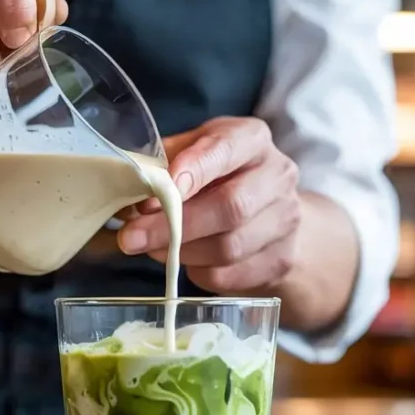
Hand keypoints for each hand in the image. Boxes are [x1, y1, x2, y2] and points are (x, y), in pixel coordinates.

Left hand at [118, 117, 302, 293]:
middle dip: (174, 226)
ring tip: (154, 248)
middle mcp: (277, 176)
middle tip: (131, 238)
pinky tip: (186, 260)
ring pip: (228, 247)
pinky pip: (229, 275)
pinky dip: (198, 271)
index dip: (192, 170)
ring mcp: (285, 221)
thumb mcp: (193, 153)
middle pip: (230, 206)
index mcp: (251, 139)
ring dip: (182, 252)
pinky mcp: (280, 260)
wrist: (272, 214)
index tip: (157, 193)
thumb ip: (163, 165)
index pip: (225, 149)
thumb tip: (129, 190)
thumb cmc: (221, 177)